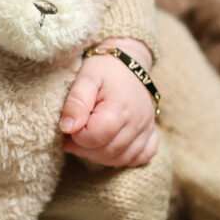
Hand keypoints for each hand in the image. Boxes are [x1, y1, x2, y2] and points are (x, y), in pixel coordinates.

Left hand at [58, 45, 159, 166]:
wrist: (130, 60)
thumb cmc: (105, 68)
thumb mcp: (86, 77)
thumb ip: (76, 101)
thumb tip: (67, 128)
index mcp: (119, 108)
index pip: (94, 138)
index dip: (75, 136)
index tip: (69, 125)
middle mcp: (137, 122)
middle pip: (107, 152)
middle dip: (84, 148)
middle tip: (72, 135)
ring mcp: (146, 129)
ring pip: (122, 159)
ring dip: (100, 155)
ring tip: (87, 140)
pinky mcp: (152, 132)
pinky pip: (141, 157)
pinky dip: (124, 157)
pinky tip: (110, 145)